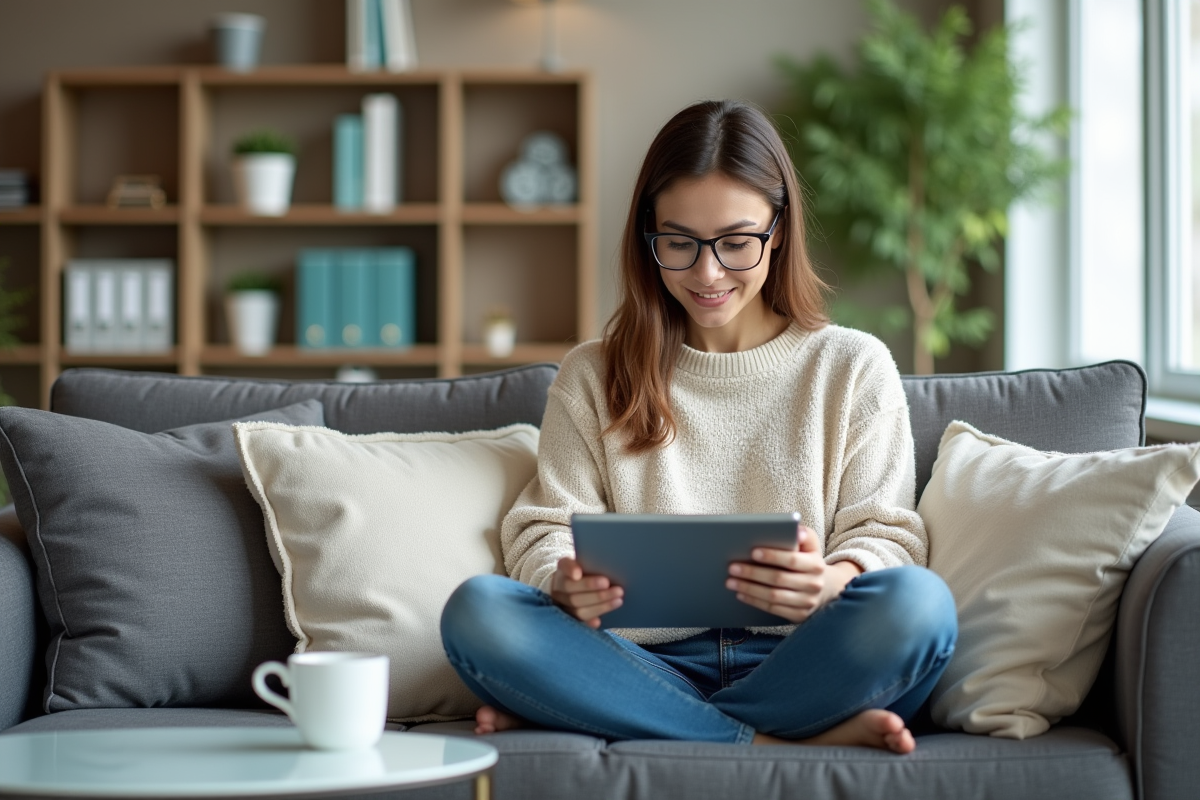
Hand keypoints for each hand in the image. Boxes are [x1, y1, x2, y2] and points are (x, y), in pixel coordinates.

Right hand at [551, 556, 623, 628]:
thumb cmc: (585, 572)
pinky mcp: (569, 618)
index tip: (578, 574)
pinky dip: (588, 622)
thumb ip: (594, 563)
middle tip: (618, 590)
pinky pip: (578, 622)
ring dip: (600, 607)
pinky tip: (598, 621)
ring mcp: (561, 605)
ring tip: (618, 601)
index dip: (570, 571)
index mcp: (562, 571)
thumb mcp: (586, 563)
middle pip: (574, 594)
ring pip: (578, 610)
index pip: (565, 568)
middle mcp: (558, 589)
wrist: (572, 586)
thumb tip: (609, 567)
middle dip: (597, 594)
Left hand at [725, 526, 860, 623]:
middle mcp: (814, 584)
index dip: (772, 556)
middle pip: (778, 579)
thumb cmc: (808, 561)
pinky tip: (741, 594)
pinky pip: (773, 610)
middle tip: (732, 568)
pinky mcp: (799, 616)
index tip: (752, 552)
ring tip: (731, 582)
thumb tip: (797, 530)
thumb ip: (804, 535)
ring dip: (749, 589)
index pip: (792, 560)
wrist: (825, 589)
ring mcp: (807, 602)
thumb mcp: (811, 546)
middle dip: (753, 573)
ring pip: (773, 596)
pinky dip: (755, 601)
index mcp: (816, 564)